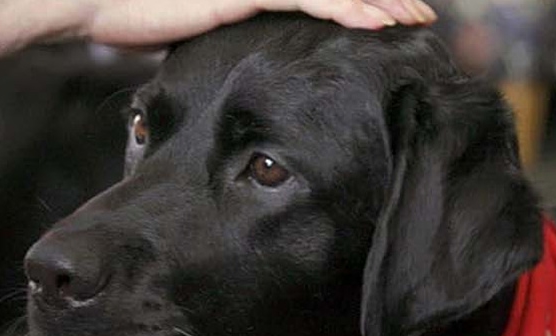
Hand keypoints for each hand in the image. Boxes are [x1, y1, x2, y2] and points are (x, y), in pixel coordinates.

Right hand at [0, 0, 437, 55]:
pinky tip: (387, 23)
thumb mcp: (189, 53)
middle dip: (381, 11)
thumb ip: (218, 65)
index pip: (317, 8)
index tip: (398, 35)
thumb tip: (227, 104)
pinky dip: (353, 10)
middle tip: (424, 28)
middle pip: (335, 2)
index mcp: (255, 5)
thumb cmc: (131, 16)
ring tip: (420, 22)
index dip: (359, 18)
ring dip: (380, 5)